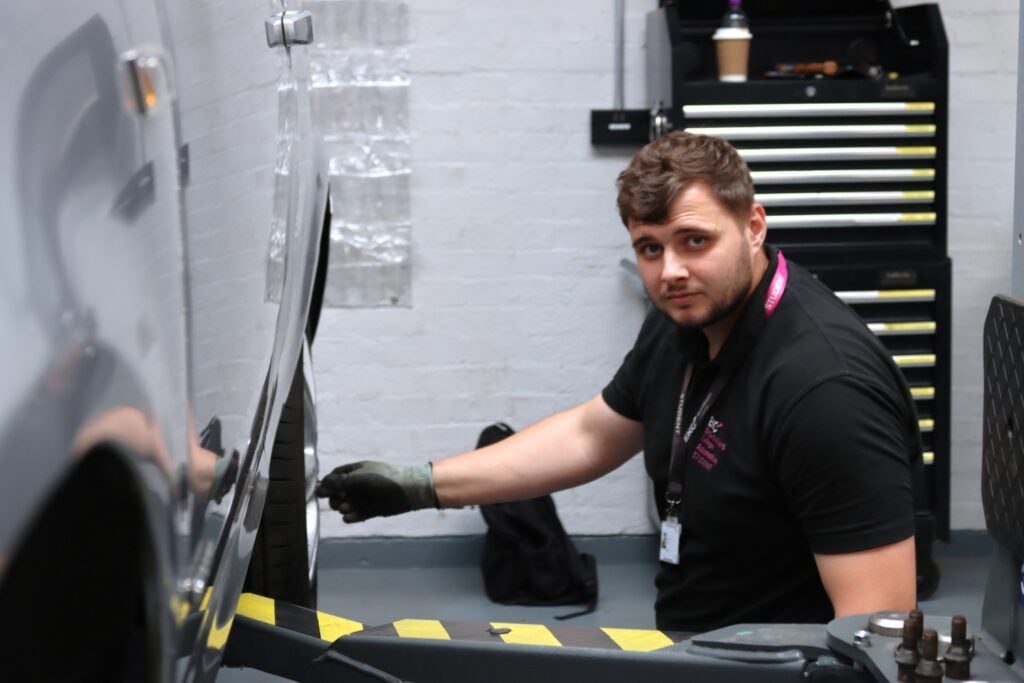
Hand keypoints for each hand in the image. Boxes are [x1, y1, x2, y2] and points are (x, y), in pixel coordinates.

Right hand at [316, 461, 437, 521]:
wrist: (409, 491)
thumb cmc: (385, 479)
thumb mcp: (362, 478)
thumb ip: (341, 483)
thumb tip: (321, 485)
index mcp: (356, 471)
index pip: (336, 476)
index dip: (328, 484)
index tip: (321, 492)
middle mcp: (358, 484)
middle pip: (338, 493)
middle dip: (335, 498)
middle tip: (337, 502)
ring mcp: (364, 497)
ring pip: (346, 505)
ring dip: (343, 507)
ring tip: (348, 507)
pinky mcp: (370, 510)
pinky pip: (356, 514)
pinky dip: (351, 516)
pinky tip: (349, 517)